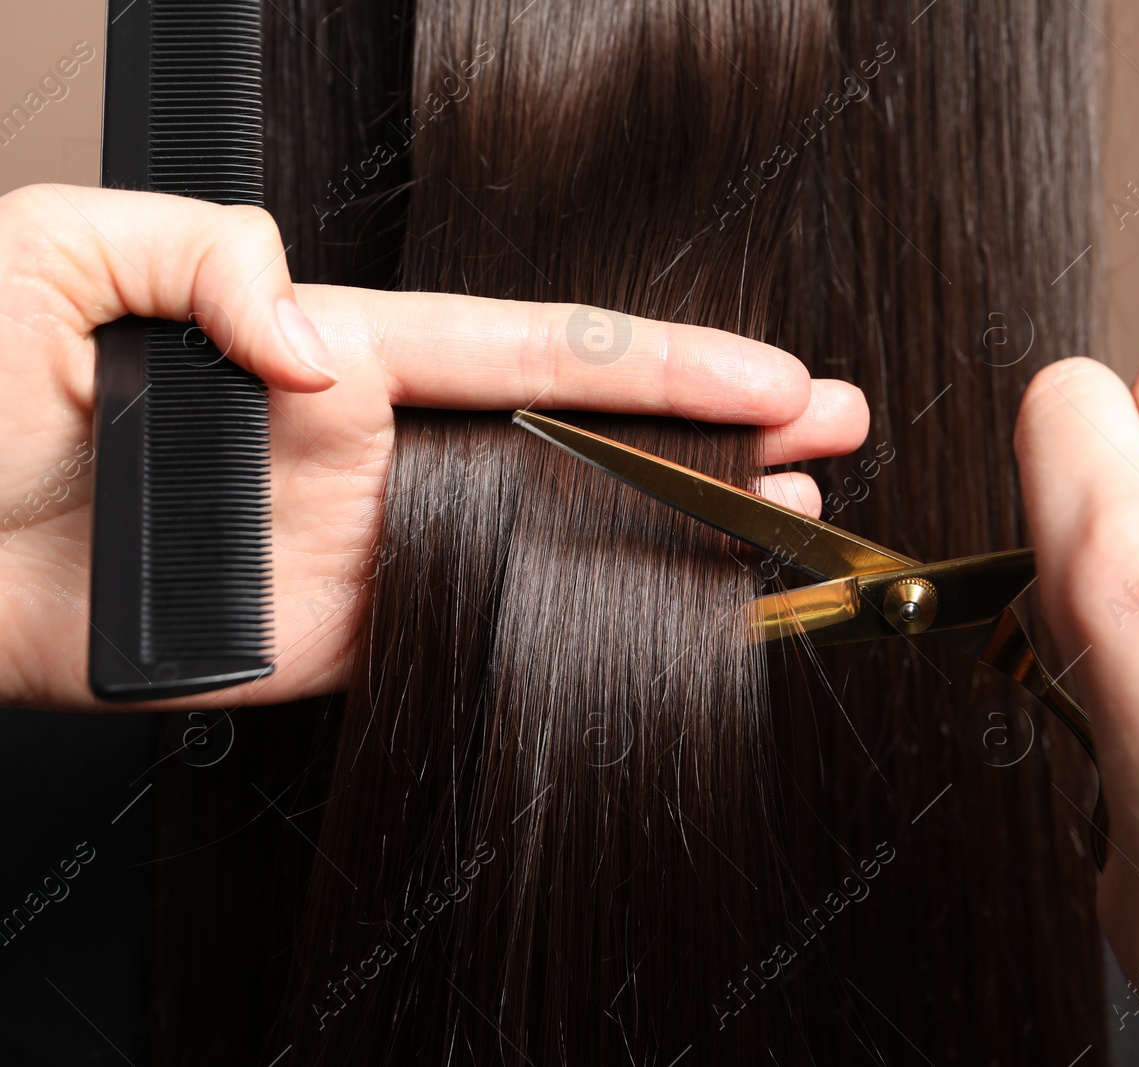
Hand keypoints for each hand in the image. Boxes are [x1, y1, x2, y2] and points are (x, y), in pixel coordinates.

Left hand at [0, 185, 866, 710]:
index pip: (532, 346)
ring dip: (677, 531)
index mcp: (334, 347)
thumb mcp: (62, 255)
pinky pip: (483, 633)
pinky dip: (583, 627)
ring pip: (557, 536)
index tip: (764, 372)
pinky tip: (670, 613)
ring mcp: (372, 548)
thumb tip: (320, 344)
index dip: (658, 361)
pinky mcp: (341, 642)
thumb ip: (210, 257)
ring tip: (784, 519)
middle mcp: (376, 448)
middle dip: (715, 432)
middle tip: (824, 433)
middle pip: (580, 436)